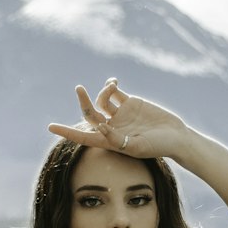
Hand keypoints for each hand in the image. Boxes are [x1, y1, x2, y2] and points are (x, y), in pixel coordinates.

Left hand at [48, 79, 187, 160]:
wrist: (177, 136)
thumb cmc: (158, 147)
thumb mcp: (138, 146)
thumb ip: (118, 139)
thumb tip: (100, 127)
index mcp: (110, 141)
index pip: (83, 136)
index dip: (67, 132)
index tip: (50, 127)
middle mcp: (112, 127)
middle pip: (90, 113)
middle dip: (83, 101)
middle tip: (78, 88)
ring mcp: (120, 114)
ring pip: (102, 100)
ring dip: (102, 91)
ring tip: (112, 87)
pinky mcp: (130, 103)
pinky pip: (114, 92)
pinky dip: (110, 84)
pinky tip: (112, 81)